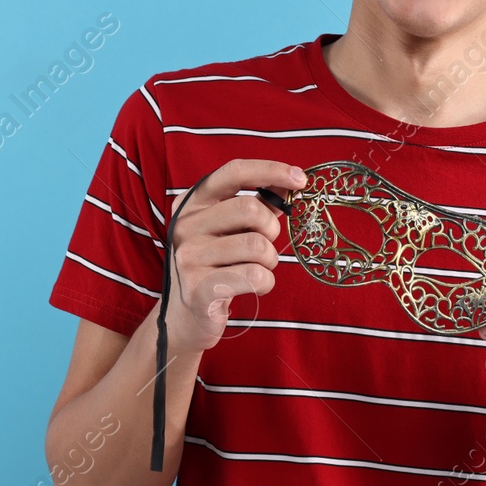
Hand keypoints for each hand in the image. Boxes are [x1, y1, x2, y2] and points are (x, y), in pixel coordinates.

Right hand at [162, 159, 305, 356]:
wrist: (188, 316)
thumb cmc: (219, 264)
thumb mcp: (233, 228)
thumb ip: (260, 203)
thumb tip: (292, 181)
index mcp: (192, 202)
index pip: (234, 172)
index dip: (270, 170)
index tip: (300, 178)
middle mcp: (184, 225)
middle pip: (250, 209)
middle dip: (271, 229)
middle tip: (267, 244)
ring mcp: (188, 258)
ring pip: (257, 246)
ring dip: (270, 260)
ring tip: (257, 268)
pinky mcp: (199, 289)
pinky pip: (254, 276)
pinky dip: (266, 281)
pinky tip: (255, 285)